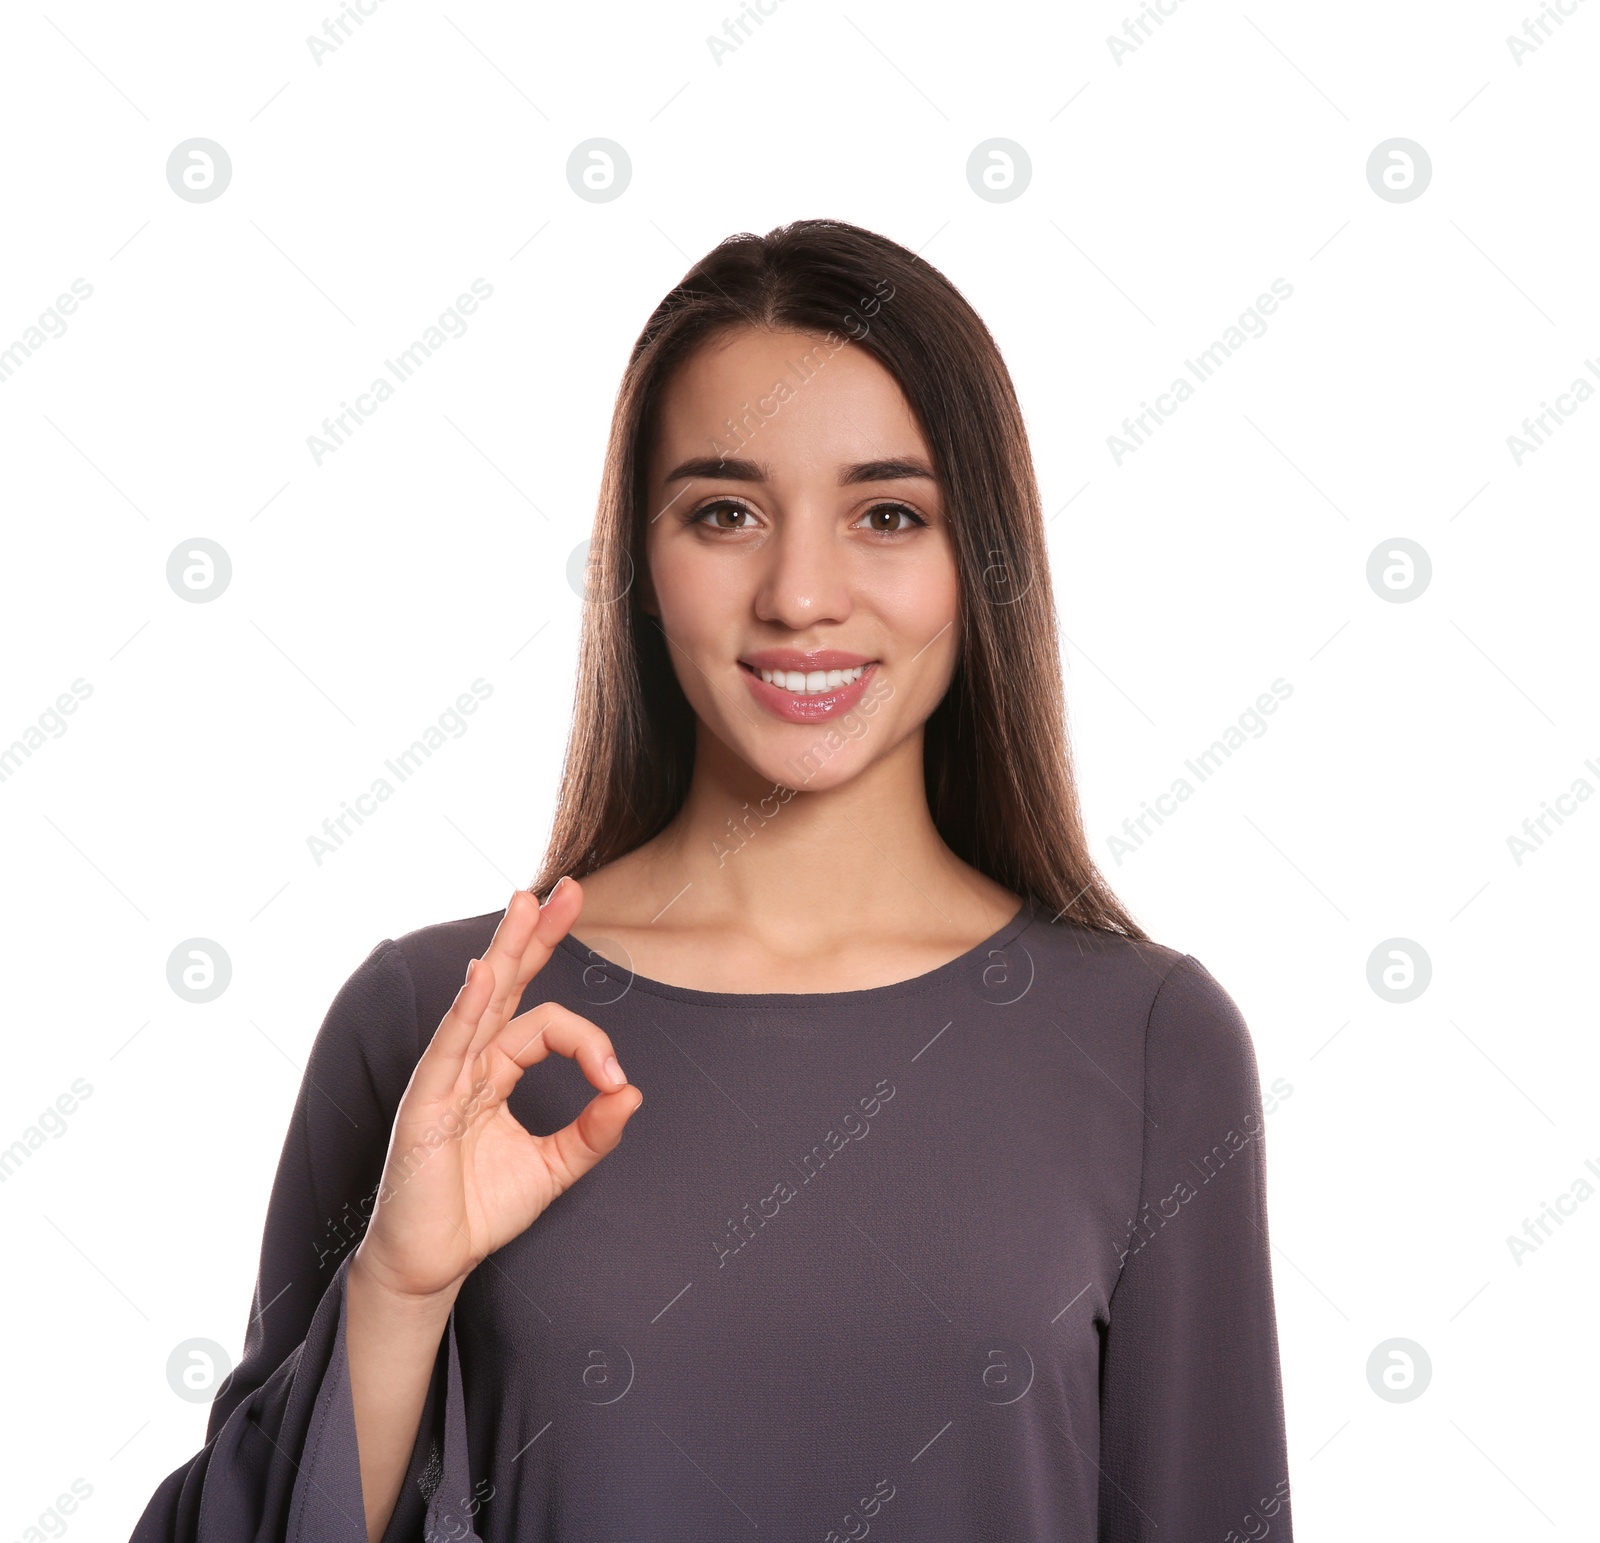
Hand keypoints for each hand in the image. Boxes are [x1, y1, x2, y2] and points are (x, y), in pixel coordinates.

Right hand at [351, 878, 640, 1301]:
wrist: (432, 1264)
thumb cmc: (479, 1211)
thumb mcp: (553, 1168)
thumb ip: (593, 1132)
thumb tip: (634, 1093)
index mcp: (495, 1070)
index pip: (545, 1024)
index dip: (590, 1043)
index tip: (616, 1080)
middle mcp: (469, 1062)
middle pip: (507, 984)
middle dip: (537, 934)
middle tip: (568, 887)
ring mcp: (444, 1078)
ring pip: (480, 1000)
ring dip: (506, 950)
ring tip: (527, 901)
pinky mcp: (426, 1105)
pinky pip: (450, 1048)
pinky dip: (467, 1011)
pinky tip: (483, 975)